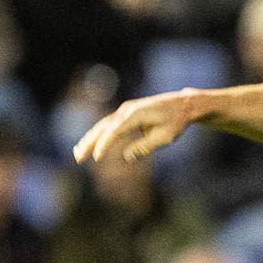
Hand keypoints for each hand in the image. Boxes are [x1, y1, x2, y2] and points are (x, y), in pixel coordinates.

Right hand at [73, 90, 199, 163]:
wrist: (184, 104)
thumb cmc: (177, 121)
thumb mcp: (165, 137)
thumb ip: (145, 147)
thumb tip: (126, 157)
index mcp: (136, 114)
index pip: (115, 130)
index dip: (105, 144)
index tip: (97, 158)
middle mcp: (127, 110)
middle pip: (103, 127)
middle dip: (90, 143)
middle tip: (78, 158)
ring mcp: (125, 110)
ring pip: (103, 126)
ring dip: (90, 140)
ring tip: (78, 154)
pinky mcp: (127, 113)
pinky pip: (109, 125)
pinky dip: (99, 135)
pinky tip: (91, 145)